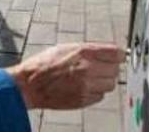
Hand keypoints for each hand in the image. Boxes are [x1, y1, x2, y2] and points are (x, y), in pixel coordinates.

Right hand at [7, 43, 123, 109]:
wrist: (30, 84)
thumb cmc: (44, 64)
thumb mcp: (66, 48)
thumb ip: (89, 50)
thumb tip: (108, 52)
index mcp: (84, 52)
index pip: (116, 53)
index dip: (118, 55)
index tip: (118, 57)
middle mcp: (88, 68)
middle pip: (115, 70)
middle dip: (110, 69)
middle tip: (100, 68)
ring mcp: (86, 85)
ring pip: (110, 85)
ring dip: (104, 81)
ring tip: (90, 78)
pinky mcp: (83, 99)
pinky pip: (100, 96)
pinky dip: (95, 92)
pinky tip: (84, 87)